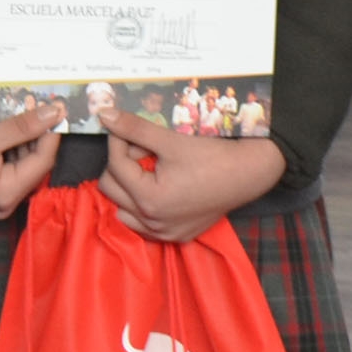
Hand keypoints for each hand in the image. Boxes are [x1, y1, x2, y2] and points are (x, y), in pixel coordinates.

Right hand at [0, 102, 63, 220]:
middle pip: (34, 165)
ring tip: (22, 114)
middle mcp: (3, 205)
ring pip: (22, 165)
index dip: (51, 133)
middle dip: (37, 136)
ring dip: (24, 140)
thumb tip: (54, 113)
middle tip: (40, 107)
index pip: (43, 161)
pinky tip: (7, 129)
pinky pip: (8, 169)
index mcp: (6, 196)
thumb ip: (23, 126)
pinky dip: (10, 149)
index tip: (55, 109)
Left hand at [95, 109, 283, 243]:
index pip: (115, 165)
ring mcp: (164, 233)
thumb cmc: (211, 155)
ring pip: (123, 208)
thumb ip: (134, 128)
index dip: (117, 140)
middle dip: (122, 164)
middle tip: (144, 149)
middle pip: (111, 188)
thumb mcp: (170, 139)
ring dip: (129, 186)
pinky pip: (142, 223)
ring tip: (151, 169)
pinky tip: (159, 187)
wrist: (247, 174)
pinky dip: (143, 205)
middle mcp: (152, 222)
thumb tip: (104, 114)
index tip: (125, 127)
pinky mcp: (175, 236)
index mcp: (149, 199)